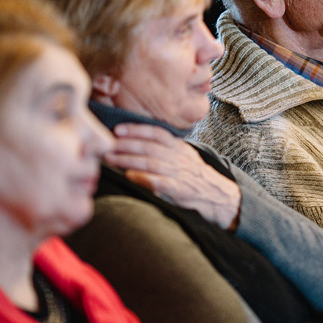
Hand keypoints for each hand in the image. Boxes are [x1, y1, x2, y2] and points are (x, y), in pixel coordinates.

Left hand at [105, 123, 241, 229]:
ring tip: (110, 158)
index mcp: (179, 147)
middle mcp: (178, 157)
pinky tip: (129, 175)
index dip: (138, 129)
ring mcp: (178, 173)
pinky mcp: (177, 189)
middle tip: (107, 144)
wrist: (215, 194)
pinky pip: (158, 181)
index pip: (157, 133)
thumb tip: (140, 140)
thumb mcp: (184, 155)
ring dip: (128, 160)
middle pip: (150, 147)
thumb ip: (166, 148)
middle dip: (126, 144)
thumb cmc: (195, 176)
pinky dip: (142, 177)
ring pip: (150, 162)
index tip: (119, 128)